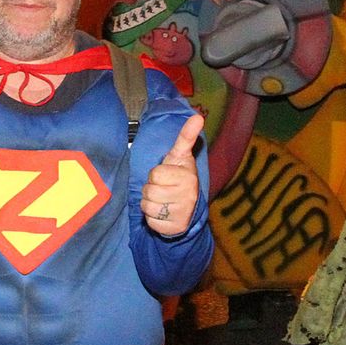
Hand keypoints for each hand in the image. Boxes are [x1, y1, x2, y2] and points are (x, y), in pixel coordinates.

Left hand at [141, 113, 203, 235]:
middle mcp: (187, 196)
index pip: (155, 174)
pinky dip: (152, 218)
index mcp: (187, 177)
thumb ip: (186, 137)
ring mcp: (181, 214)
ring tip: (162, 201)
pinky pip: (150, 222)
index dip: (156, 174)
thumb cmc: (180, 178)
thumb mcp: (181, 157)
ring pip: (147, 206)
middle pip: (149, 191)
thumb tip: (198, 116)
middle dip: (151, 189)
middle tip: (163, 189)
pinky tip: (162, 214)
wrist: (189, 208)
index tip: (166, 176)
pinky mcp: (173, 228)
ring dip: (150, 204)